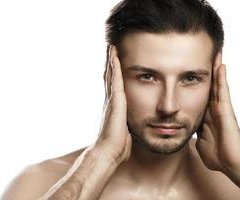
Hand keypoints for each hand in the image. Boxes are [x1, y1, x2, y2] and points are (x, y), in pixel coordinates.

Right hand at [95, 45, 131, 163]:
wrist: (109, 151)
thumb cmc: (117, 145)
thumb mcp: (125, 131)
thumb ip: (127, 125)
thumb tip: (131, 128)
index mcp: (115, 107)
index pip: (113, 86)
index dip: (113, 74)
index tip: (114, 62)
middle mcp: (111, 100)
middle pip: (109, 77)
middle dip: (110, 63)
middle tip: (110, 49)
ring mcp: (112, 99)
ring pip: (110, 75)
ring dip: (111, 61)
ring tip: (111, 48)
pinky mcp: (115, 100)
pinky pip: (115, 80)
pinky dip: (114, 67)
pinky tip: (115, 56)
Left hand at [195, 52, 239, 172]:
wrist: (230, 163)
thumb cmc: (217, 155)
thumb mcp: (199, 140)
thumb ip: (194, 132)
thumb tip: (184, 130)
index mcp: (205, 115)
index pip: (199, 94)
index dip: (195, 82)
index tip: (189, 70)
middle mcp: (213, 108)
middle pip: (209, 85)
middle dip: (207, 70)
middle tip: (203, 53)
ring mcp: (220, 108)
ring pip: (217, 84)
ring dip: (215, 68)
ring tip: (214, 52)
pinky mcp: (226, 110)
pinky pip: (223, 91)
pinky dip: (221, 78)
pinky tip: (220, 65)